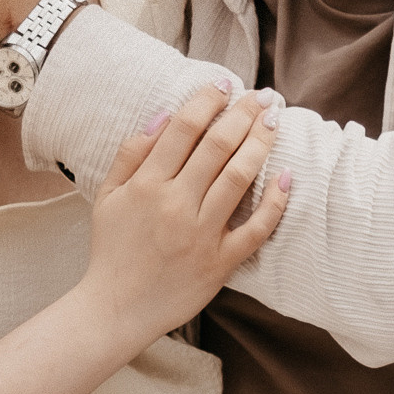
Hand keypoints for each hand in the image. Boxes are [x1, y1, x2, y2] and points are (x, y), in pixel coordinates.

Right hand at [84, 80, 287, 347]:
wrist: (115, 309)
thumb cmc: (112, 250)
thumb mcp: (107, 196)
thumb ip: (131, 154)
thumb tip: (163, 115)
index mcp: (147, 185)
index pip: (183, 129)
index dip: (208, 101)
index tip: (224, 84)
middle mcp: (176, 205)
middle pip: (217, 146)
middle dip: (243, 114)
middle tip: (261, 95)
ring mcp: (201, 234)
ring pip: (239, 178)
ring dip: (260, 144)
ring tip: (273, 121)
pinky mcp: (220, 263)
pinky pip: (255, 229)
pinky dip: (274, 203)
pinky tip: (287, 176)